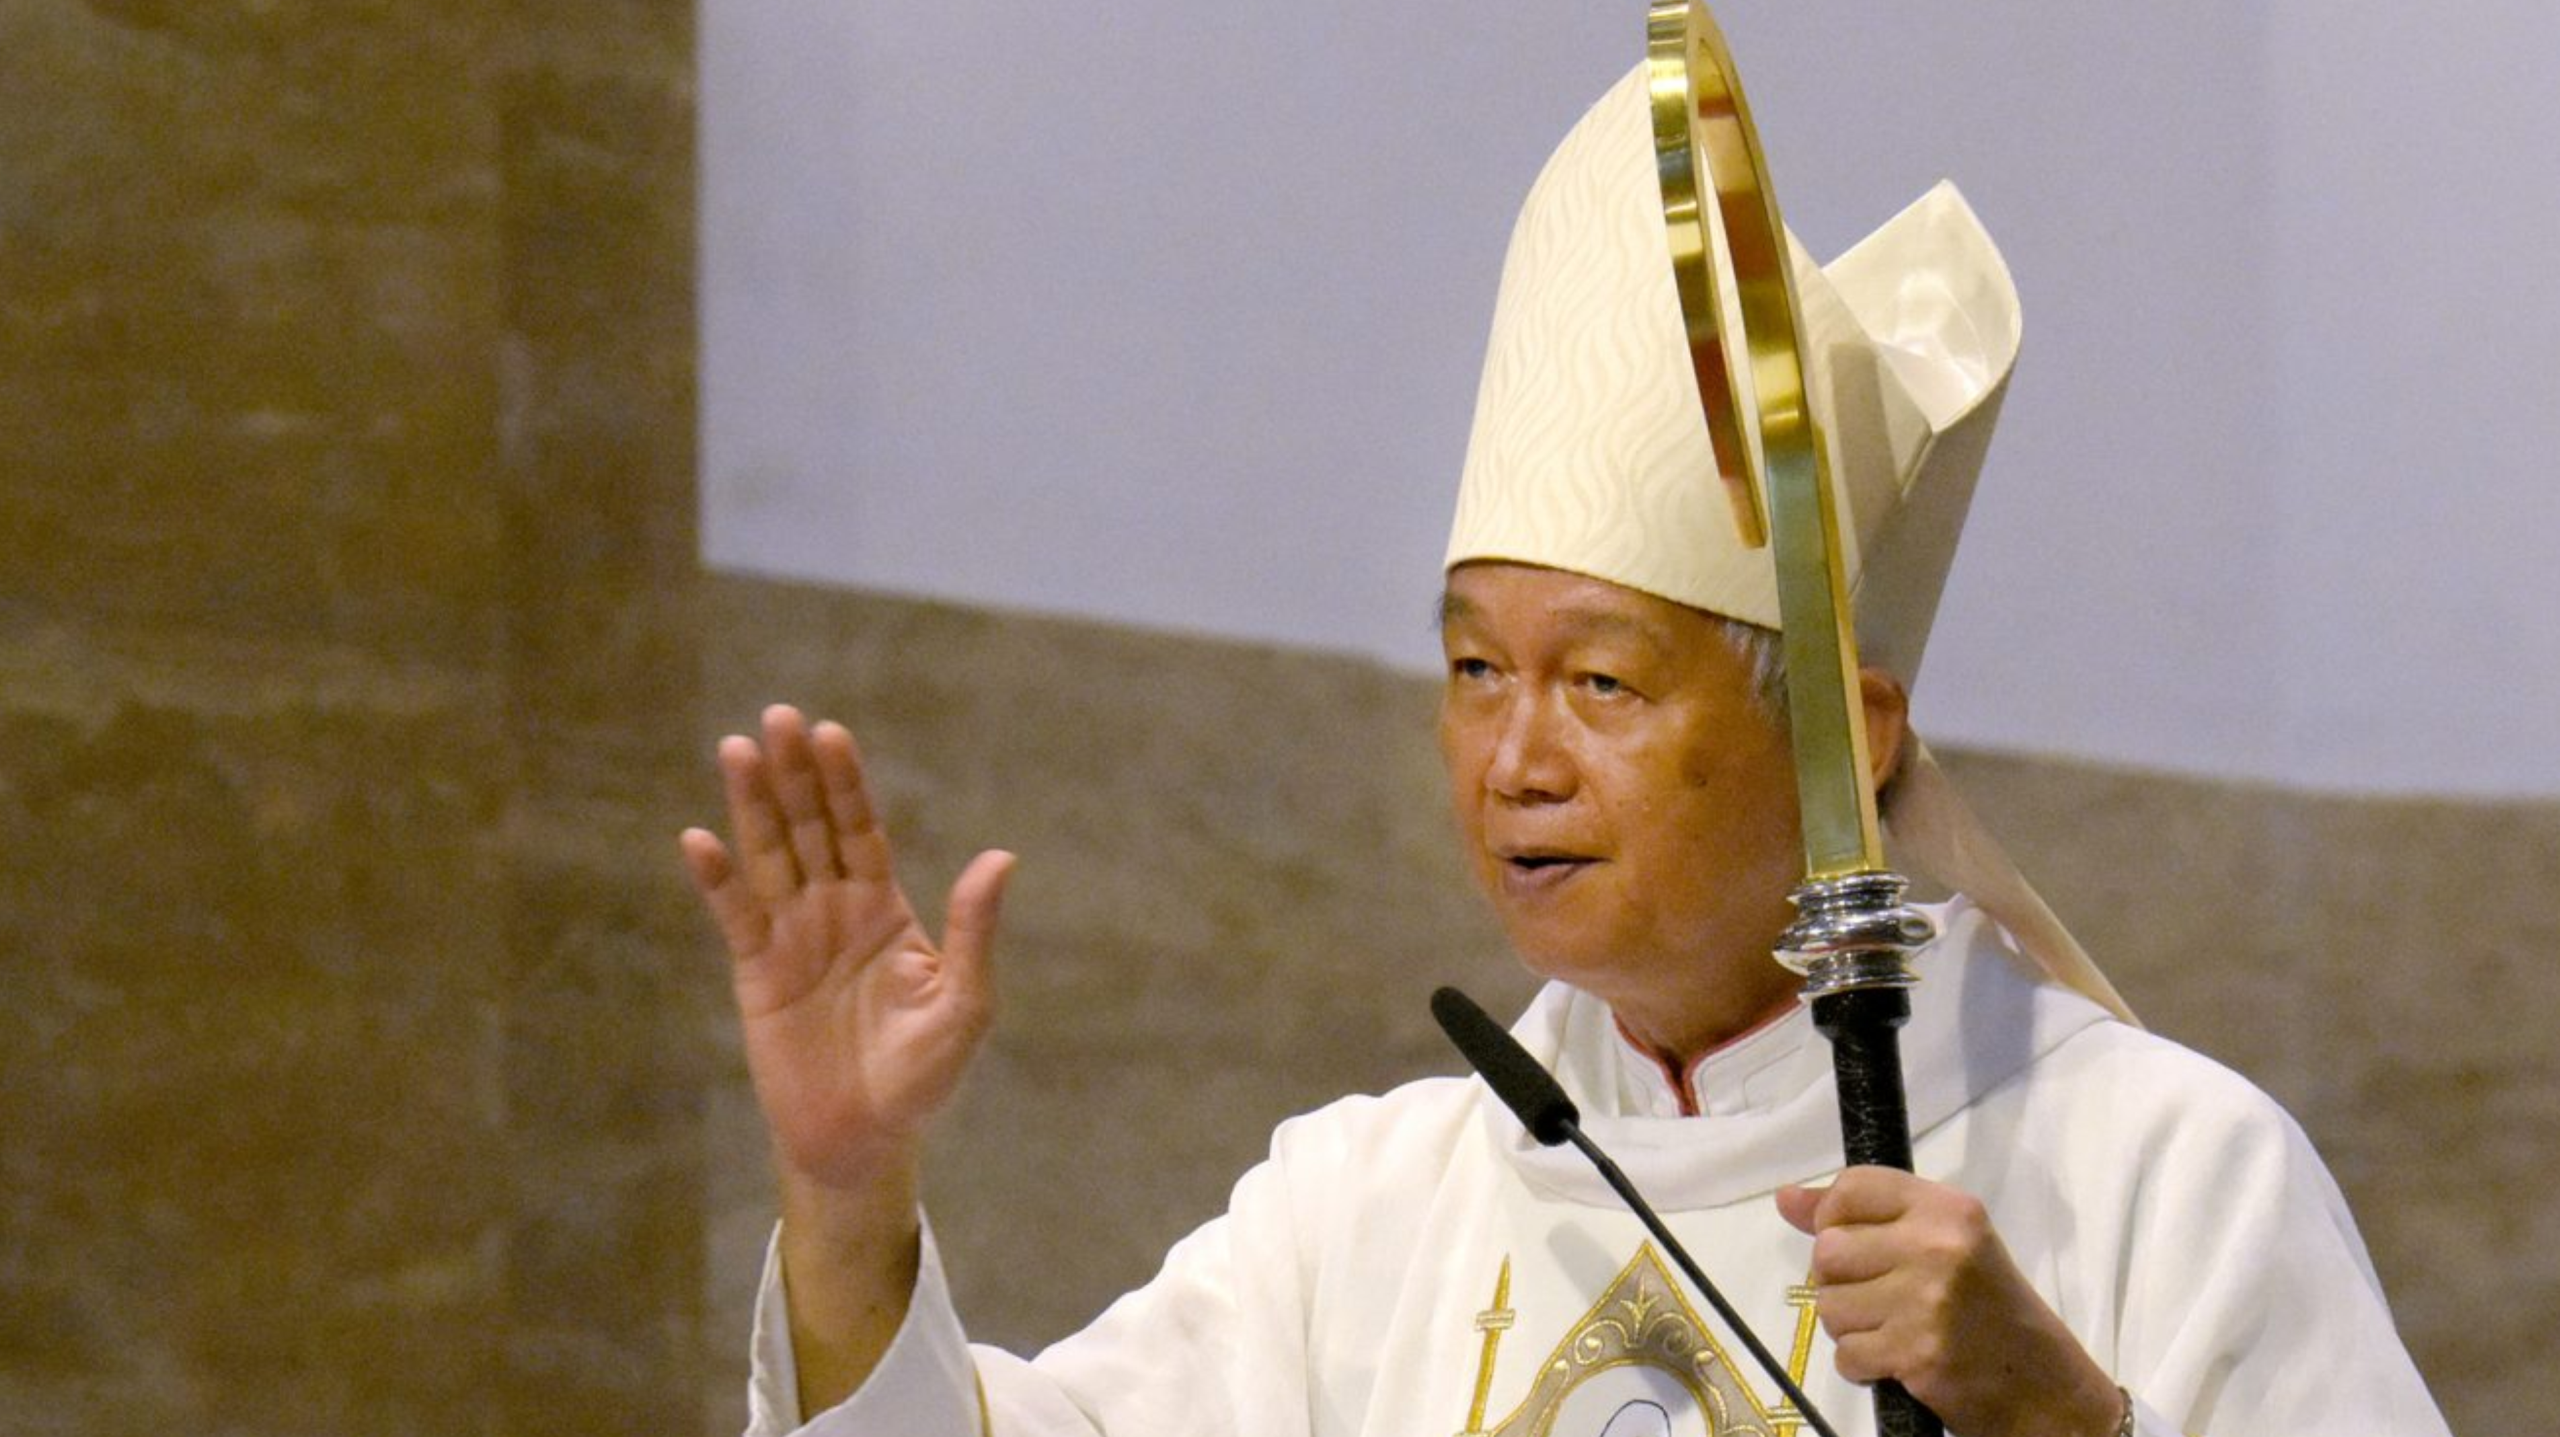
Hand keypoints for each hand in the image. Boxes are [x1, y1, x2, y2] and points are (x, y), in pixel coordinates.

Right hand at [680, 704, 1015, 1191]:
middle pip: (810, 827)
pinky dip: (717, 880)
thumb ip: (973, 932)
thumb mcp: (963, 1005)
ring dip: (752, 805)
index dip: (846, 784)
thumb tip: (1001, 858)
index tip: (831, 734)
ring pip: (769, 856)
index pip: (862, 830)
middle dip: (795, 775)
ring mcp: (791, 937)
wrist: (865, 1139)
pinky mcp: (756, 973)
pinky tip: (700, 840)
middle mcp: (834, 910)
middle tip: (779, 716)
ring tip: (736, 749)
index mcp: (885, 909)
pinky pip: (735, 916)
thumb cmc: (922, 1076)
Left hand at [1777, 1169, 2122, 1436]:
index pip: (1851, 1187)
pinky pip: (1846, 1354)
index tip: (1855, 1243)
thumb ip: (1866, 1218)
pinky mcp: (1915, 1353)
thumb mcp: (1945, 1246)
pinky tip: (1899, 1360)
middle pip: (1828, 1250)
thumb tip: (1786, 1199)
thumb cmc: (1991, 1311)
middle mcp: (1937, 1246)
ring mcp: (1925, 1301)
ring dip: (1851, 1326)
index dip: (1834, 1217)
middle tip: (1881, 1298)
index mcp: (1948, 1209)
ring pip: (1829, 1304)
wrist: (2044, 1388)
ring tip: (1893, 1330)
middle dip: (1841, 1281)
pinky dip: (1863, 1366)